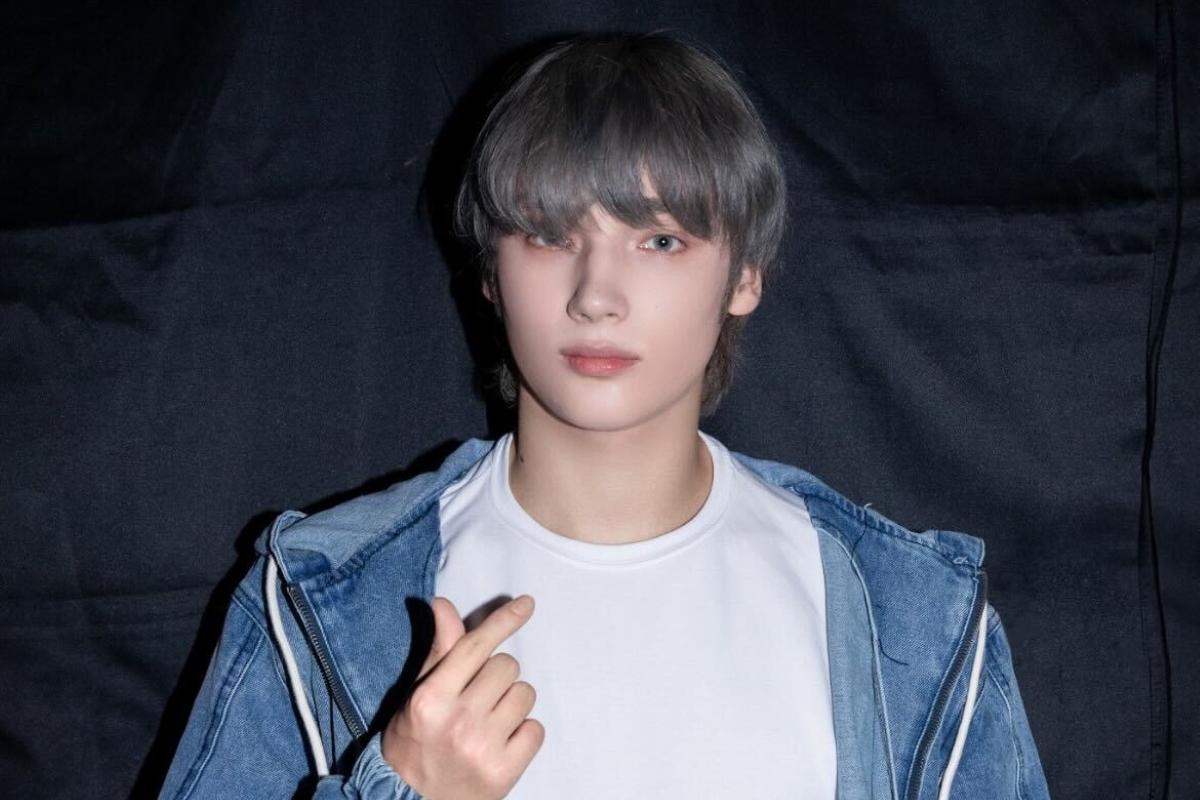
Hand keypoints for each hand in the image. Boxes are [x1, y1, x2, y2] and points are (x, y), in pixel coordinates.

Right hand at [381, 595, 543, 799]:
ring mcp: (483, 747)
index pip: (475, 647)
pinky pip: (536, 729)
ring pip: (525, 695)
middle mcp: (458, 721)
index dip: (504, 621)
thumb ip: (439, 651)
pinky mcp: (504, 772)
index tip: (527, 604)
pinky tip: (501, 742)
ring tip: (488, 723)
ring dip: (512, 703)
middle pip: (507, 667)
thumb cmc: (414, 744)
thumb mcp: (418, 695)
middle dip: (498, 676)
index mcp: (431, 698)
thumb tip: (444, 605)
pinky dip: (524, 733)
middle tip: (479, 698)